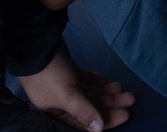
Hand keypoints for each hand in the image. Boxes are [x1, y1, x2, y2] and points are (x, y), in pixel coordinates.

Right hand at [18, 45, 134, 131]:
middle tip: (130, 99)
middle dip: (110, 103)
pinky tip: (106, 81)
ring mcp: (64, 84)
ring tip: (121, 87)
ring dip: (106, 91)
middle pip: (91, 105)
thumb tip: (98, 130)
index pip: (86, 121)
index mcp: (58, 110)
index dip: (106, 120)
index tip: (125, 115)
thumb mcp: (66, 94)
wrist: (36, 42)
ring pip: (89, 92)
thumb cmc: (49, 73)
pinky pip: (85, 79)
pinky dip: (95, 81)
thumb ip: (84, 111)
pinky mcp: (67, 70)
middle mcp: (61, 100)